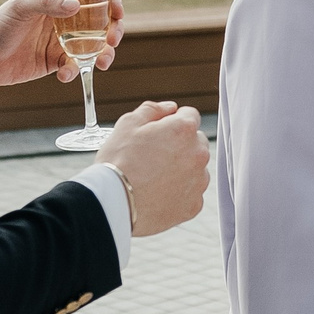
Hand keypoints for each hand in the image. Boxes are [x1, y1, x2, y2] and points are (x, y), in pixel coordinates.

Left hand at [0, 0, 124, 86]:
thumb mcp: (20, 7)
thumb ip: (46, 2)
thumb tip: (76, 6)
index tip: (118, 13)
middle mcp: (64, 18)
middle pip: (101, 21)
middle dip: (113, 31)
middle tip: (112, 42)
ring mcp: (62, 40)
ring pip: (95, 46)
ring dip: (104, 54)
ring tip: (102, 63)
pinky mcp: (56, 61)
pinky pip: (76, 66)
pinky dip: (77, 72)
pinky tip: (65, 75)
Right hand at [97, 103, 209, 233]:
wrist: (114, 204)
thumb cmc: (118, 164)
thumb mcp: (127, 125)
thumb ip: (153, 110)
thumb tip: (170, 108)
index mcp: (183, 130)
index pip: (190, 115)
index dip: (173, 121)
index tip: (159, 132)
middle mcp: (198, 154)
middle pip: (196, 142)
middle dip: (180, 144)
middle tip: (153, 155)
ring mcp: (198, 181)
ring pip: (196, 168)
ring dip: (182, 168)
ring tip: (154, 176)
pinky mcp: (194, 205)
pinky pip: (192, 193)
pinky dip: (179, 192)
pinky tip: (158, 193)